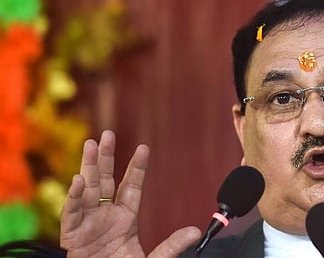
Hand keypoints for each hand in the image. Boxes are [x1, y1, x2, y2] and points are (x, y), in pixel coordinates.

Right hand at [60, 130, 200, 257]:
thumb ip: (172, 246)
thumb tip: (196, 232)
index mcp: (125, 220)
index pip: (131, 187)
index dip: (137, 168)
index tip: (143, 148)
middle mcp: (105, 217)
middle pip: (105, 181)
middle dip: (105, 158)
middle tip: (106, 135)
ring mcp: (88, 225)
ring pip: (87, 190)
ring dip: (87, 167)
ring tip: (90, 144)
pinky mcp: (73, 237)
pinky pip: (71, 214)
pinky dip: (74, 197)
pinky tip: (78, 180)